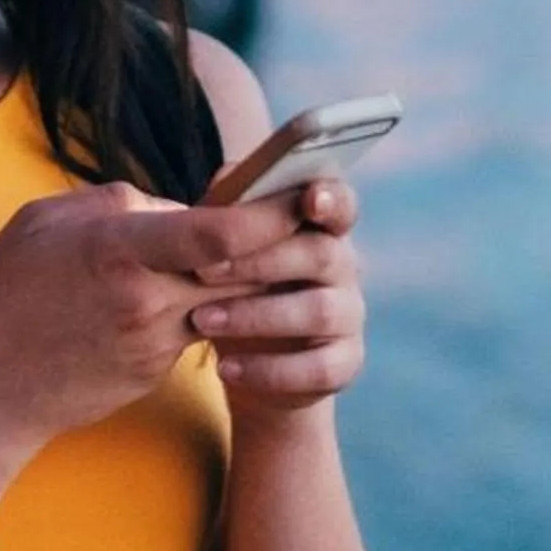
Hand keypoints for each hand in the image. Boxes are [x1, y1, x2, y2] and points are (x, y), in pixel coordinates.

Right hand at [0, 180, 312, 479]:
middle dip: (281, 242)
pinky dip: (214, 305)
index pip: (219, 233)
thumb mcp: (44, 223)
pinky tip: (217, 288)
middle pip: (242, 269)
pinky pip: (196, 325)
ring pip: (229, 301)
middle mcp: (146, 299)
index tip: (302, 189)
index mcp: (119, 251)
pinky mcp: (153, 368)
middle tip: (315, 213)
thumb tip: (173, 205)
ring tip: (274, 248)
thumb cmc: (2, 295)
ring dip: (253, 277)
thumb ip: (116, 205)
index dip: (271, 212)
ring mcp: (152, 340)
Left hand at [185, 176, 366, 420]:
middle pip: (321, 255)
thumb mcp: (223, 247)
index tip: (309, 198)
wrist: (245, 362)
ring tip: (201, 321)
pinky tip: (227, 369)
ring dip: (256, 316)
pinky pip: (318, 368)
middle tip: (202, 271)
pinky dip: (269, 370)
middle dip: (260, 262)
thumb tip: (226, 180)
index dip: (331, 198)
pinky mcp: (344, 363)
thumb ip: (228, 211)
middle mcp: (343, 267)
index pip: (340, 203)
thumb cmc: (234, 285)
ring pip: (318, 311)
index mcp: (319, 228)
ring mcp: (349, 316)